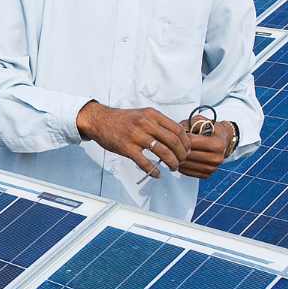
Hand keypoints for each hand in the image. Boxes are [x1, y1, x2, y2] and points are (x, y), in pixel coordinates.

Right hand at [76, 102, 190, 178]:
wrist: (99, 120)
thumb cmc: (122, 119)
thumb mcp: (143, 114)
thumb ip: (158, 123)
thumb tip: (177, 138)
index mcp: (152, 115)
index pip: (177, 129)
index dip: (186, 142)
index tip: (187, 150)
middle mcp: (145, 123)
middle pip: (173, 141)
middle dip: (181, 155)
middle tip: (181, 161)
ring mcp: (136, 136)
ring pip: (163, 152)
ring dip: (172, 163)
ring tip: (173, 167)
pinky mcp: (127, 148)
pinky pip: (145, 162)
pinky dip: (154, 171)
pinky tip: (157, 174)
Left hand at [178, 116, 233, 178]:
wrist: (224, 140)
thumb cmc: (212, 130)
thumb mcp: (202, 121)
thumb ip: (189, 123)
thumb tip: (176, 129)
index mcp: (217, 144)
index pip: (191, 142)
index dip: (180, 138)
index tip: (175, 135)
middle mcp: (217, 158)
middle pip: (188, 155)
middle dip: (177, 148)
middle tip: (172, 143)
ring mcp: (213, 168)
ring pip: (186, 165)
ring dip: (177, 158)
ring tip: (174, 150)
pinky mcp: (207, 174)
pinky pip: (188, 172)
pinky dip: (181, 166)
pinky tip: (179, 158)